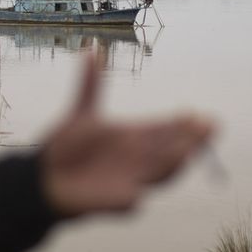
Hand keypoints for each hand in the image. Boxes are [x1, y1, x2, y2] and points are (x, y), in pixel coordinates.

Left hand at [38, 49, 215, 217]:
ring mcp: (129, 181)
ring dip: (173, 163)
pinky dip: (133, 197)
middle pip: (170, 150)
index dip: (183, 124)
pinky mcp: (113, 202)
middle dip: (189, 140)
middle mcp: (137, 159)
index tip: (198, 114)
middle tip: (206, 127)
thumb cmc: (66, 148)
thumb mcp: (80, 114)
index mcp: (134, 138)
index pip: (165, 129)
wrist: (45, 178)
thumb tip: (90, 50)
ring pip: (158, 174)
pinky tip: (139, 193)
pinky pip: (127, 202)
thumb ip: (89, 85)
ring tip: (187, 152)